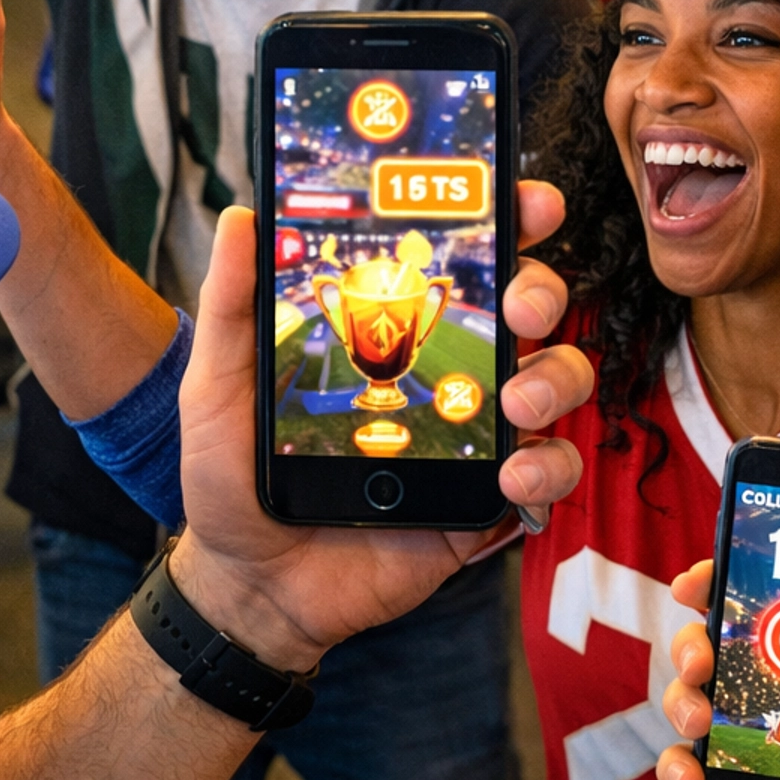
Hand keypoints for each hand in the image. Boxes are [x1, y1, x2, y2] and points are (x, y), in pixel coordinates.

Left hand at [172, 188, 591, 672]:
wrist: (251, 582)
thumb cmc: (237, 472)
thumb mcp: (222, 381)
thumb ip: (235, 302)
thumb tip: (242, 216)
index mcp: (393, 326)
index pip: (462, 255)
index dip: (506, 217)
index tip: (527, 198)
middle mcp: (448, 366)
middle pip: (529, 304)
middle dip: (542, 288)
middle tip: (519, 304)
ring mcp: (475, 431)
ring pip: (557, 378)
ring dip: (554, 376)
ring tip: (515, 401)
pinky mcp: (487, 499)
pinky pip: (549, 472)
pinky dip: (548, 466)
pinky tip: (511, 476)